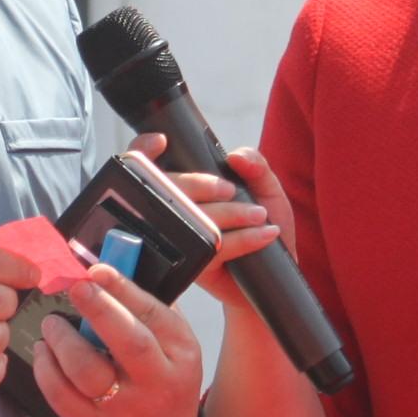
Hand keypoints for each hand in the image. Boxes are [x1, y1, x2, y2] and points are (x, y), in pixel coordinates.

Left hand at [28, 263, 206, 416]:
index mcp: (181, 355)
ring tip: (52, 323)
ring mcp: (125, 410)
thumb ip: (149, 309)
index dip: (124, 289)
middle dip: (99, 309)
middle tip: (76, 288)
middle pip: (128, 343)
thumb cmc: (162, 379)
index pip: (154, 315)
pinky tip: (44, 351)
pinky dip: (46, 369)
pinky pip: (62, 396)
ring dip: (63, 340)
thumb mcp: (173, 346)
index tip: (98, 270)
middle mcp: (157, 383)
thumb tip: (111, 267)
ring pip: (88, 372)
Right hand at [134, 134, 296, 308]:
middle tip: (231, 190)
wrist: (273, 274)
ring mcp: (180, 241)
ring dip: (228, 213)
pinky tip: (264, 234)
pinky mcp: (194, 267)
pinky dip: (243, 239)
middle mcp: (175, 213)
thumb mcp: (266, 188)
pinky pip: (211, 248)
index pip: (150, 165)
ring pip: (190, 220)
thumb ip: (255, 164)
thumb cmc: (264, 224)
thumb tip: (234, 156)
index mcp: (186, 188)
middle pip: (166, 191)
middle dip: (199, 185)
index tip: (161, 142)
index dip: (144, 150)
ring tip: (260, 214)